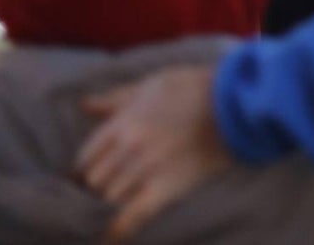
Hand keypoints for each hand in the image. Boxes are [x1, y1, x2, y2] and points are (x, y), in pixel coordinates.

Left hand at [77, 64, 233, 242]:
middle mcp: (129, 148)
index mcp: (123, 123)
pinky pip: (134, 216)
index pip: (85, 158)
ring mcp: (147, 170)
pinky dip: (118, 230)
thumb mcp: (150, 85)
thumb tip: (85, 105)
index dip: (81, 170)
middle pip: (94, 182)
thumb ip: (115, 99)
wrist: (232, 103)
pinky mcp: (167, 188)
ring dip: (107, 204)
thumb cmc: (192, 89)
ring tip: (111, 207)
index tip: (84, 176)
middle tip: (102, 191)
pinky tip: (108, 238)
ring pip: (109, 199)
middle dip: (94, 188)